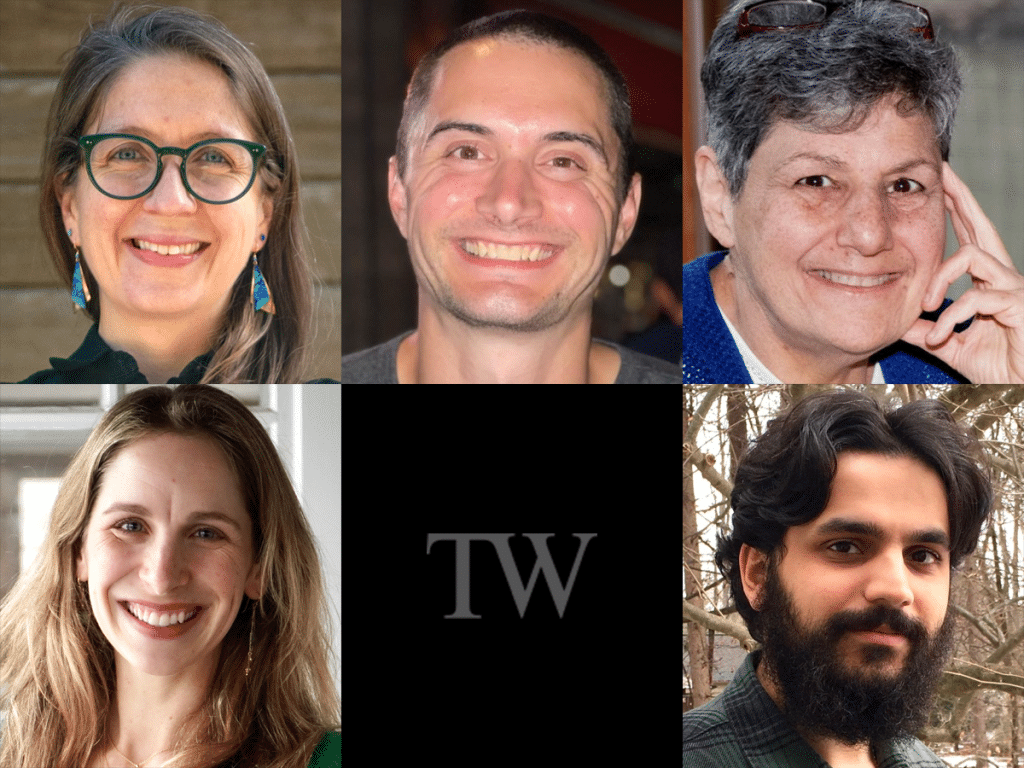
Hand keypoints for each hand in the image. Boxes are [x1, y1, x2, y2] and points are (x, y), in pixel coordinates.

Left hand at [901, 162, 1023, 382]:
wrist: (1023, 388)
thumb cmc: (998, 366)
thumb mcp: (950, 344)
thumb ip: (925, 329)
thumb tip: (897, 320)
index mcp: (987, 283)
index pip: (970, 237)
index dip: (956, 210)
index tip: (939, 185)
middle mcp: (1004, 278)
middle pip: (982, 226)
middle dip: (961, 197)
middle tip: (943, 174)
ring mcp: (1014, 288)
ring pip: (973, 256)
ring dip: (940, 280)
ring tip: (927, 306)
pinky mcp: (1020, 305)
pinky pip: (977, 296)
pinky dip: (951, 317)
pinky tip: (940, 335)